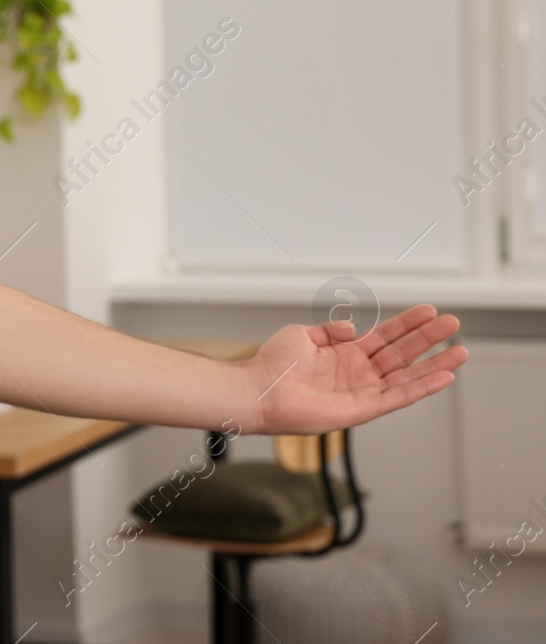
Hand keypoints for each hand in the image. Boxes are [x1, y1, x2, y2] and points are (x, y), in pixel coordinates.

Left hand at [247, 304, 467, 434]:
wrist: (259, 388)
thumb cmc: (273, 366)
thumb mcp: (302, 335)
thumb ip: (330, 330)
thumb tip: (353, 328)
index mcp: (345, 354)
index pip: (385, 336)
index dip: (407, 323)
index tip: (429, 311)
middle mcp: (358, 373)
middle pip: (403, 353)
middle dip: (429, 338)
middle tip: (453, 322)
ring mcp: (363, 391)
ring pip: (408, 376)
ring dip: (435, 364)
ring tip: (460, 351)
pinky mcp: (363, 408)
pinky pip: (399, 396)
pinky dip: (422, 387)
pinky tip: (443, 376)